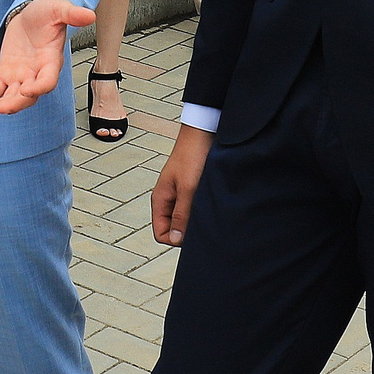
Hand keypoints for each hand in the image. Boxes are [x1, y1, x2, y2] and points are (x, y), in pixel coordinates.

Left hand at [0, 0, 94, 112]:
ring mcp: (22, 76)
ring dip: (3, 103)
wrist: (30, 14)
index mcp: (51, 61)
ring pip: (14, 96)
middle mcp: (37, 73)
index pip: (48, 81)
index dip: (39, 88)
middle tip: (2, 107)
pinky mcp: (6, 73)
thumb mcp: (58, 9)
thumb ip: (71, 14)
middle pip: (30, 96)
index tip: (26, 89)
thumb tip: (89, 15)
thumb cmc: (46, 13)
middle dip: (17, 103)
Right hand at [150, 125, 213, 245]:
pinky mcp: (192, 191)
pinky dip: (202, 211)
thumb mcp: (187, 189)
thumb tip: (175, 239)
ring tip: (209, 209)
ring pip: (185, 220)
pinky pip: (194, 210)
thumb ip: (181, 215)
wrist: (203, 134)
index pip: (161, 233)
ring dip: (197, 220)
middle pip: (173, 229)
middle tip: (205, 221)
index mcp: (160, 200)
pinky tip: (212, 204)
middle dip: (188, 231)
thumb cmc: (192, 156)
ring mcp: (180, 196)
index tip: (193, 231)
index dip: (176, 239)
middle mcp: (169, 200)